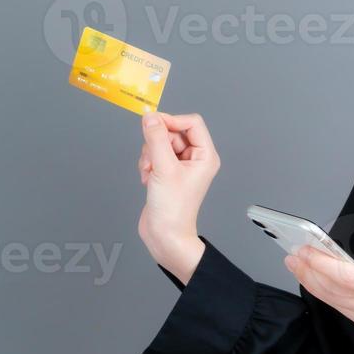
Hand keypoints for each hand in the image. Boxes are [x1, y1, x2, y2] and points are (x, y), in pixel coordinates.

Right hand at [136, 111, 219, 278]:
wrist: (165, 235)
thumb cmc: (174, 210)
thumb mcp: (164, 168)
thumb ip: (156, 139)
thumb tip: (150, 117)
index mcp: (205, 156)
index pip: (191, 123)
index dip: (172, 120)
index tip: (153, 124)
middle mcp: (195, 159)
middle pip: (173, 132)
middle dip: (157, 143)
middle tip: (153, 160)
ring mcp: (181, 166)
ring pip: (161, 143)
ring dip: (150, 155)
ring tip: (151, 173)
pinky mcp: (167, 172)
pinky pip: (154, 154)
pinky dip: (147, 163)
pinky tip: (148, 179)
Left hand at [284, 247, 353, 353]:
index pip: (344, 275)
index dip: (319, 263)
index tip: (303, 251)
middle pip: (334, 292)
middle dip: (309, 273)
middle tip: (292, 258)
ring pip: (339, 305)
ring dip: (318, 288)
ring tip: (303, 272)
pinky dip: (340, 301)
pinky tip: (332, 290)